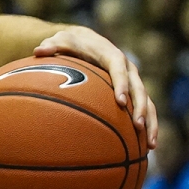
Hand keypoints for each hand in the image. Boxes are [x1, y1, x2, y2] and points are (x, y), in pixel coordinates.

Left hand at [35, 26, 156, 148]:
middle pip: (139, 88)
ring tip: (151, 144)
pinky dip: (148, 126)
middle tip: (137, 126)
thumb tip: (38, 50)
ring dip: (150, 122)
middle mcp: (127, 69)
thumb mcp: (60, 41)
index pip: (119, 69)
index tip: (120, 102)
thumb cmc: (71, 43)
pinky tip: (147, 147)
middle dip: (140, 107)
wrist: (87, 41)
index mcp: (112, 56)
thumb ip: (51, 45)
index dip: (121, 85)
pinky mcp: (133, 92)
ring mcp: (132, 82)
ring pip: (148, 102)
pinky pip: (145, 109)